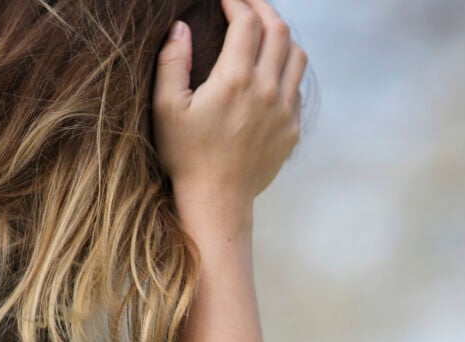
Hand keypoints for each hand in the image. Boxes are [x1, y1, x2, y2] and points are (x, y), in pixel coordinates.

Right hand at [152, 0, 307, 215]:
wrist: (218, 199)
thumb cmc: (186, 154)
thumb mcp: (166, 106)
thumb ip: (172, 61)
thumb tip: (181, 26)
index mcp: (236, 80)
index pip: (248, 23)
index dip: (238, 1)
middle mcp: (268, 91)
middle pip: (280, 31)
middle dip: (264, 7)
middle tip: (247, 1)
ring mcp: (285, 111)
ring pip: (297, 56)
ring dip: (282, 35)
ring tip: (263, 29)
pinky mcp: (293, 128)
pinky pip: (297, 86)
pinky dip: (286, 68)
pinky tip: (268, 69)